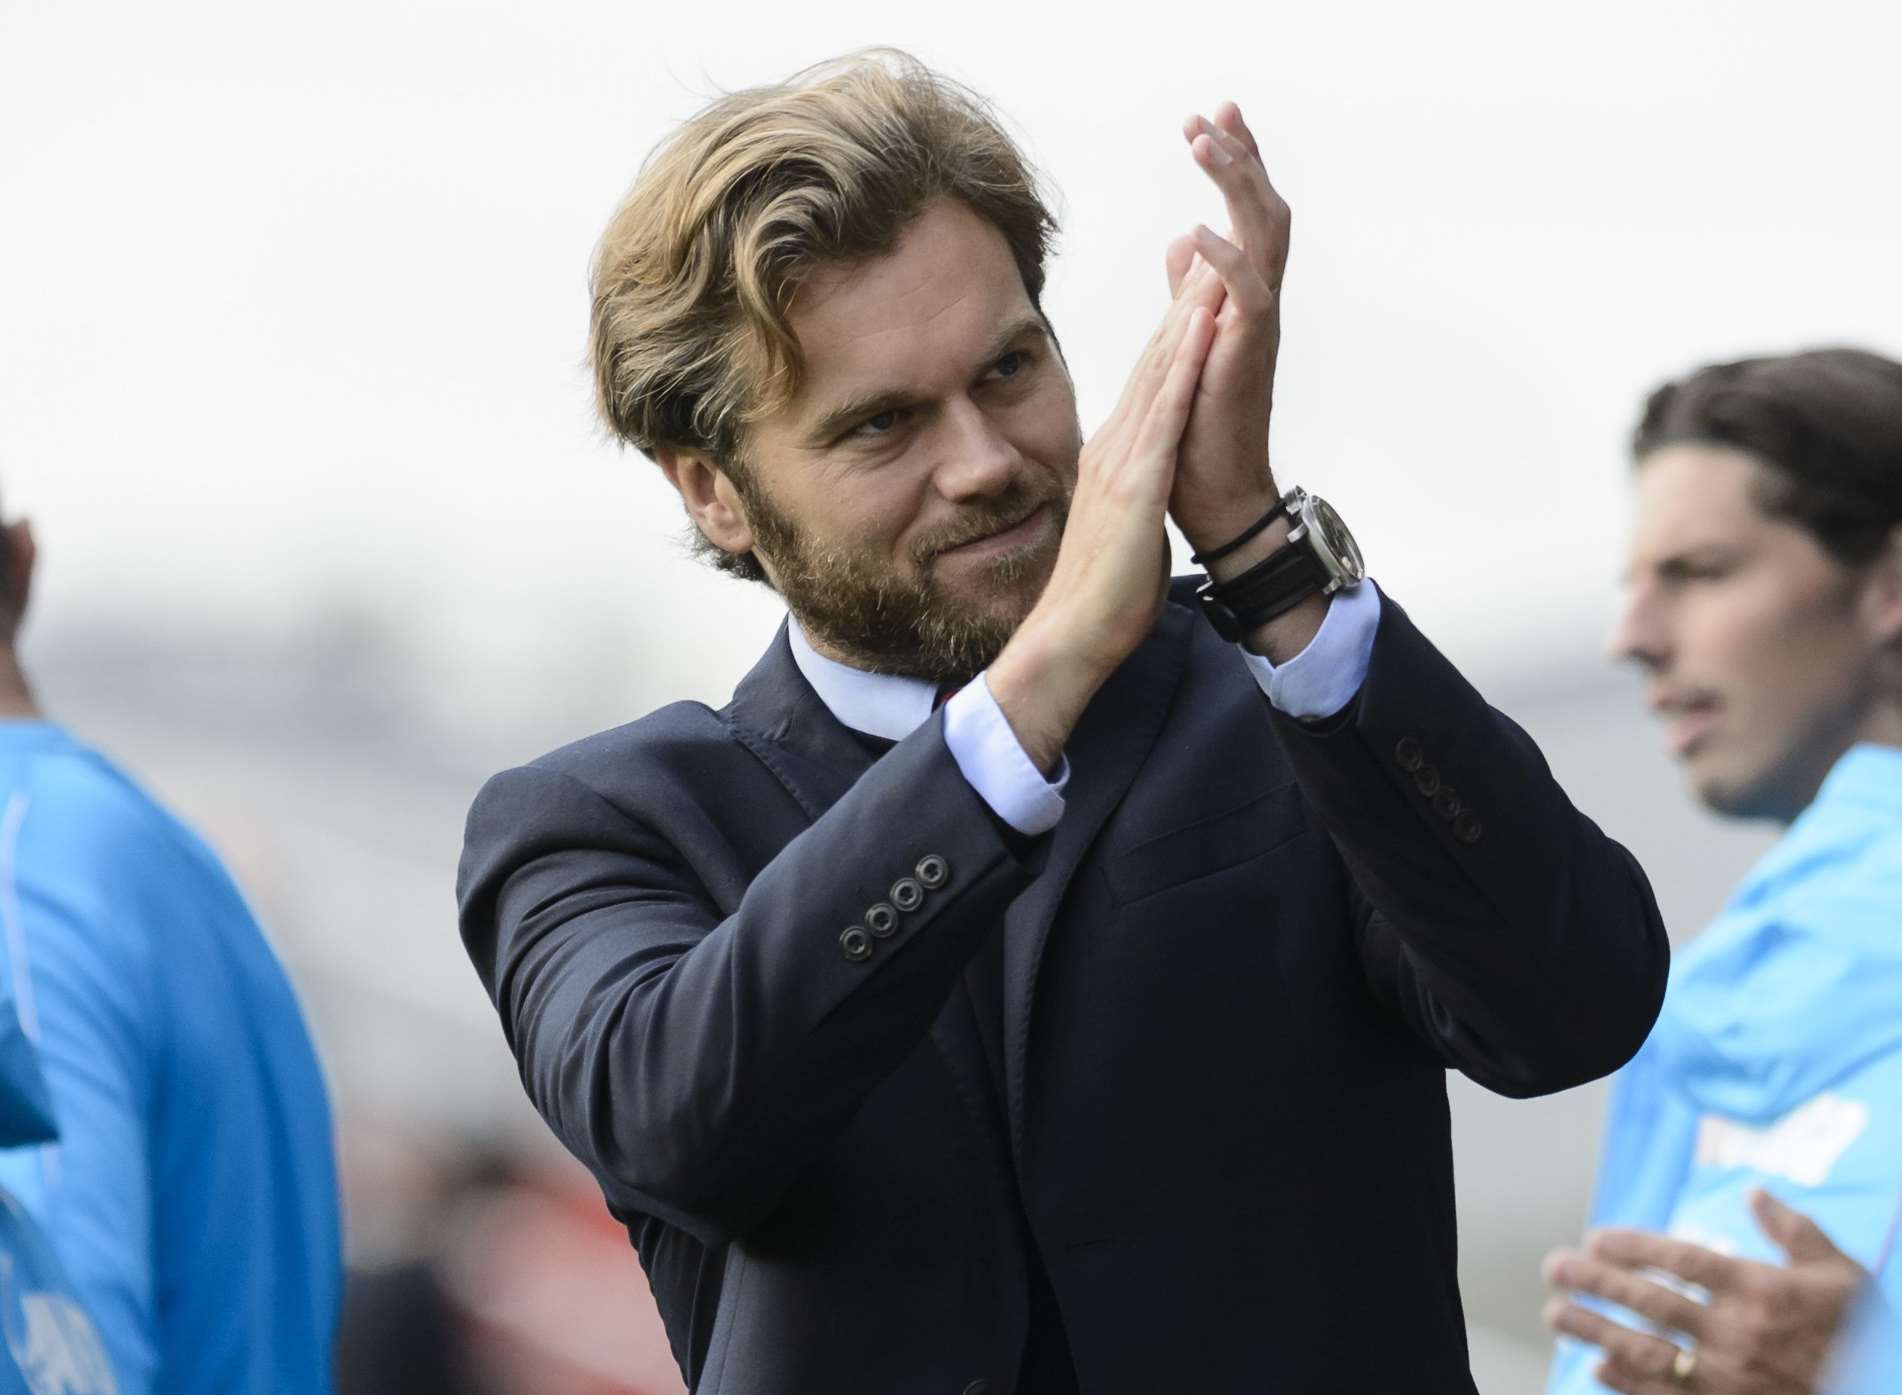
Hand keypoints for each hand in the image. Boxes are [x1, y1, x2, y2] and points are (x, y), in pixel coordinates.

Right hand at [987, 279, 1216, 769]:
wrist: (1071, 635)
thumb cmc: (1101, 596)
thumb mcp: (1126, 529)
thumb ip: (1136, 499)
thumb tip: (1148, 494)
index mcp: (1114, 457)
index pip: (1150, 383)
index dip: (1175, 331)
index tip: (1200, 288)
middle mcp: (1114, 446)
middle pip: (1154, 362)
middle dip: (1184, 303)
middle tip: (1209, 246)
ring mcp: (1121, 461)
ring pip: (1159, 373)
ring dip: (1187, 314)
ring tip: (1212, 261)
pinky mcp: (1135, 483)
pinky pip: (1165, 412)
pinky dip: (1185, 365)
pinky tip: (1202, 326)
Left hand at [1163, 102, 1291, 558]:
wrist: (1216, 498)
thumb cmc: (1201, 432)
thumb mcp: (1187, 344)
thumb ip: (1190, 293)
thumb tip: (1181, 242)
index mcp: (1241, 298)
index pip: (1245, 215)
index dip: (1233, 165)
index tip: (1211, 117)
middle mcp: (1256, 305)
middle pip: (1264, 211)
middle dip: (1242, 156)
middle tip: (1216, 108)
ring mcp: (1257, 328)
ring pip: (1263, 237)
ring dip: (1235, 186)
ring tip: (1207, 140)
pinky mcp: (1247, 356)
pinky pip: (1247, 297)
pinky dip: (1225, 261)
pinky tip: (1198, 229)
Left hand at [1541, 1190, 1867, 1393]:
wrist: (1883, 1388)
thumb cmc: (1860, 1330)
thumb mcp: (1842, 1273)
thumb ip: (1795, 1231)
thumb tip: (1755, 1193)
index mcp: (1762, 1291)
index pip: (1683, 1261)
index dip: (1633, 1247)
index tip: (1595, 1237)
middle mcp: (1740, 1334)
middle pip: (1652, 1303)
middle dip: (1596, 1283)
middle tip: (1554, 1268)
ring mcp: (1731, 1380)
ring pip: (1648, 1352)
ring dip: (1595, 1331)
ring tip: (1556, 1314)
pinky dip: (1627, 1384)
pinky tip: (1597, 1365)